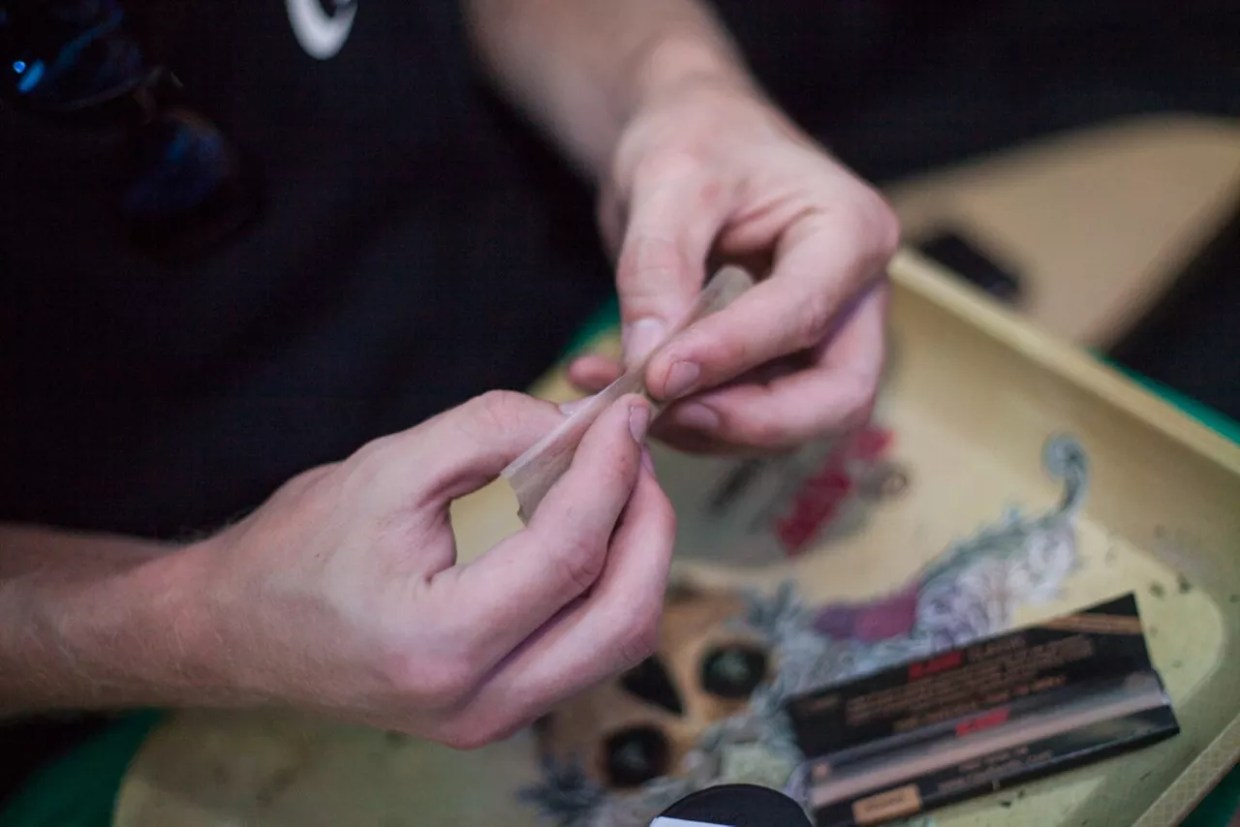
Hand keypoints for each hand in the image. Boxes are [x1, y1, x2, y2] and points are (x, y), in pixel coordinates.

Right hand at [187, 391, 673, 746]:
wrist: (240, 631)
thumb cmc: (299, 549)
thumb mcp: (387, 466)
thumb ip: (489, 432)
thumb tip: (577, 422)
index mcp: (439, 645)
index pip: (569, 555)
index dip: (610, 473)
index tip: (622, 417)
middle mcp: (479, 703)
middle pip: (624, 617)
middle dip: (650, 523)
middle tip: (633, 454)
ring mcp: (497, 718)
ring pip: (620, 640)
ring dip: (640, 555)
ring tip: (615, 484)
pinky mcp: (506, 710)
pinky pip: (591, 648)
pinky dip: (610, 582)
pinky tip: (588, 528)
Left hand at [570, 81, 899, 452]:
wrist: (688, 138)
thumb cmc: (694, 137)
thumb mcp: (666, 182)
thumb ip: (658, 271)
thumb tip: (649, 368)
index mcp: (852, 233)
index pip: (804, 314)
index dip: (732, 354)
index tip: (657, 377)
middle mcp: (854, 295)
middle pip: (835, 398)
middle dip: (746, 421)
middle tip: (659, 412)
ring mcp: (825, 337)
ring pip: (790, 422)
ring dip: (702, 425)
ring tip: (614, 394)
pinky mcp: (782, 363)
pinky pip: (745, 412)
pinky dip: (683, 413)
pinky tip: (614, 382)